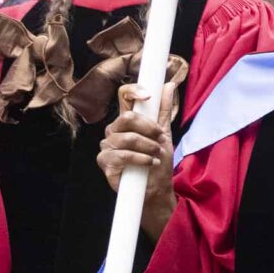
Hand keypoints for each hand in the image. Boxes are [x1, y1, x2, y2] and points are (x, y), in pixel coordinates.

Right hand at [96, 87, 175, 239]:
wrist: (155, 187)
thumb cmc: (157, 159)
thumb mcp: (164, 132)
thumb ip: (163, 109)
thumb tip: (168, 85)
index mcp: (127, 120)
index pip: (123, 96)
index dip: (133, 91)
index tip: (147, 95)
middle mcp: (114, 130)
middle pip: (127, 117)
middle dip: (149, 128)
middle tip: (160, 139)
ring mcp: (107, 146)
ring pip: (127, 137)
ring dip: (148, 146)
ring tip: (156, 155)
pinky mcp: (105, 162)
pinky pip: (122, 155)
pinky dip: (140, 159)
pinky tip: (149, 163)